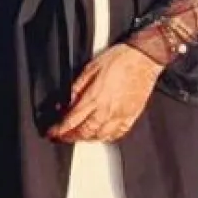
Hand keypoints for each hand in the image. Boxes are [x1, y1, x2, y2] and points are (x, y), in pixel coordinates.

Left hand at [47, 45, 162, 143]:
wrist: (144, 58)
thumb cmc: (120, 59)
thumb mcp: (90, 68)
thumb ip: (76, 88)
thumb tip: (66, 102)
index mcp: (94, 98)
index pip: (72, 121)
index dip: (59, 130)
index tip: (53, 132)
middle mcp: (107, 110)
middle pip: (85, 133)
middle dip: (70, 137)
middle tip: (63, 136)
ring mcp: (120, 115)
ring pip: (100, 137)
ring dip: (87, 139)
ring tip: (79, 136)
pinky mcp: (131, 116)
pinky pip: (118, 134)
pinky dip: (107, 137)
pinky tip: (102, 134)